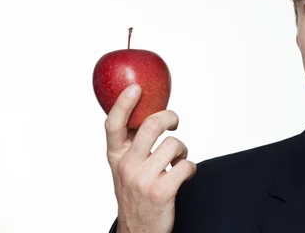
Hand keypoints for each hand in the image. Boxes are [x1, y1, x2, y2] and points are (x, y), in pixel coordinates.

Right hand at [105, 84, 196, 232]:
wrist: (138, 232)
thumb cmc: (136, 192)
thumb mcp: (125, 168)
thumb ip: (132, 143)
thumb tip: (148, 109)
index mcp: (115, 157)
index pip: (114, 125)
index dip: (123, 103)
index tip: (136, 88)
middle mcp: (126, 166)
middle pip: (151, 125)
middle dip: (170, 117)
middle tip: (174, 122)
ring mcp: (143, 180)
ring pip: (174, 144)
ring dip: (182, 150)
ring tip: (177, 161)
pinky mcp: (162, 192)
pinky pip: (187, 165)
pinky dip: (190, 168)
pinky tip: (184, 175)